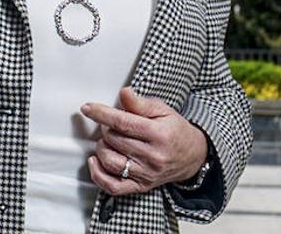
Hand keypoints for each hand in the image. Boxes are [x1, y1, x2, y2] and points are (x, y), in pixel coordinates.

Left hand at [80, 87, 207, 195]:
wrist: (192, 155)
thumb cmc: (175, 130)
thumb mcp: (162, 110)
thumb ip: (140, 103)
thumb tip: (124, 93)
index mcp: (158, 134)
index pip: (123, 123)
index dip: (101, 114)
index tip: (88, 108)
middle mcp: (152, 157)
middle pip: (114, 140)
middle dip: (105, 128)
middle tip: (110, 123)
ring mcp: (146, 174)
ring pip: (110, 162)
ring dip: (101, 148)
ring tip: (107, 140)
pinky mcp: (141, 186)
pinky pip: (113, 187)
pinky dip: (98, 175)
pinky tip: (96, 161)